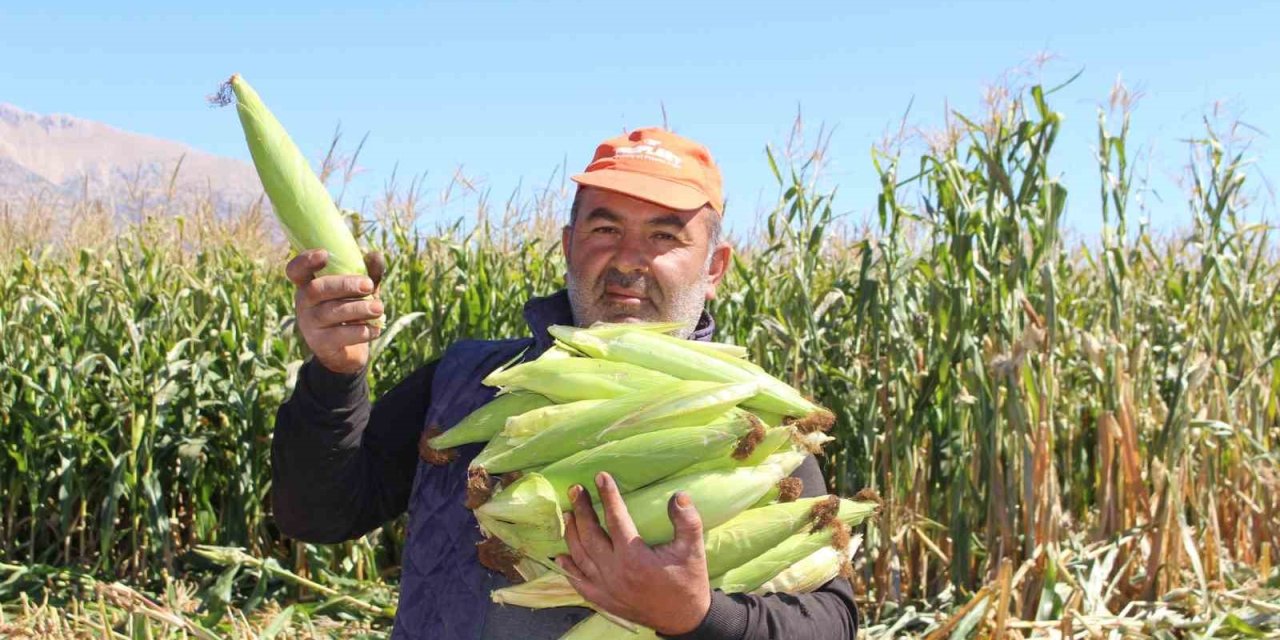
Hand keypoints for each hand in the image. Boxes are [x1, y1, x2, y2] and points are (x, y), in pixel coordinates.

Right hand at [285, 249, 386, 374]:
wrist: (346, 353)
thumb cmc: (351, 313)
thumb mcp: (360, 292)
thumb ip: (368, 274)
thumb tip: (376, 255)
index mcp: (309, 285)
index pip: (296, 270)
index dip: (305, 260)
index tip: (324, 254)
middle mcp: (304, 303)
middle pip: (316, 289)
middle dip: (344, 285)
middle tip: (369, 285)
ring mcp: (309, 324)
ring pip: (331, 312)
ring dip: (358, 309)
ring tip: (379, 308)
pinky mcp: (320, 344)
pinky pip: (340, 335)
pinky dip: (361, 331)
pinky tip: (375, 329)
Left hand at [557, 472, 710, 636]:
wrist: (684, 618)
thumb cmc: (688, 581)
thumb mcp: (693, 549)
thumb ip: (687, 520)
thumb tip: (679, 495)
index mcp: (634, 557)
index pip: (615, 519)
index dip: (608, 495)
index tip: (601, 477)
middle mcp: (615, 572)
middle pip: (590, 535)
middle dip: (581, 510)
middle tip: (575, 490)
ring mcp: (606, 587)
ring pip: (580, 556)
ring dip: (571, 534)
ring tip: (568, 513)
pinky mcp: (604, 600)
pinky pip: (580, 583)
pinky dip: (569, 569)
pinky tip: (561, 557)